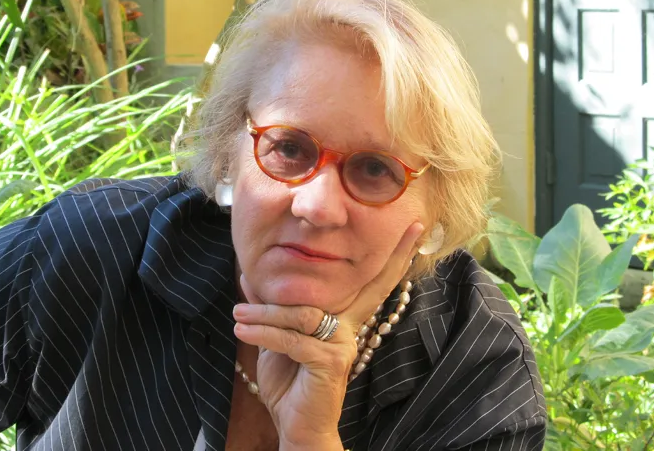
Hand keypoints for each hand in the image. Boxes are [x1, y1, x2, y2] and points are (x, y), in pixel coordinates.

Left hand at [232, 222, 424, 449]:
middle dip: (393, 255)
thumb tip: (250, 275)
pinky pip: (294, 338)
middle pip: (371, 285)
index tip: (415, 226)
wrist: (296, 427)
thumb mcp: (277, 337)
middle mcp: (351, 326)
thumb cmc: (289, 381)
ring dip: (266, 313)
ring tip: (238, 315)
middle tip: (412, 226)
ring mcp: (344, 344)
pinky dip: (265, 333)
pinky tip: (243, 331)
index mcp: (344, 317)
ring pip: (303, 313)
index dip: (394, 254)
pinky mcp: (331, 361)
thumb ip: (270, 306)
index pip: (370, 281)